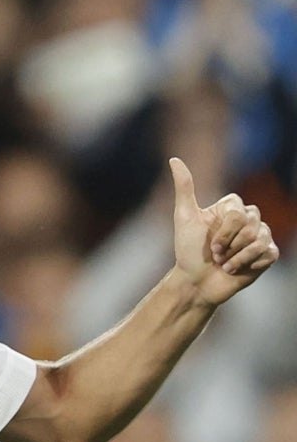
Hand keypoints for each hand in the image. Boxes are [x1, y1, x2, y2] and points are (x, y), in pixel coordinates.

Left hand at [170, 157, 279, 305]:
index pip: (239, 212)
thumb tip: (174, 159)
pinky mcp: (267, 254)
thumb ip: (185, 187)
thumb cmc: (188, 251)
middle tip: (216, 255)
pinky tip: (236, 269)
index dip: (224, 231)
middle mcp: (248, 219)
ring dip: (236, 257)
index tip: (210, 244)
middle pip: (251, 225)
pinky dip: (248, 264)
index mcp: (231, 208)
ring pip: (259, 240)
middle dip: (229, 245)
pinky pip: (267, 253)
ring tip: (223, 264)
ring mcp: (260, 236)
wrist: (195, 282)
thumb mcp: (184, 217)